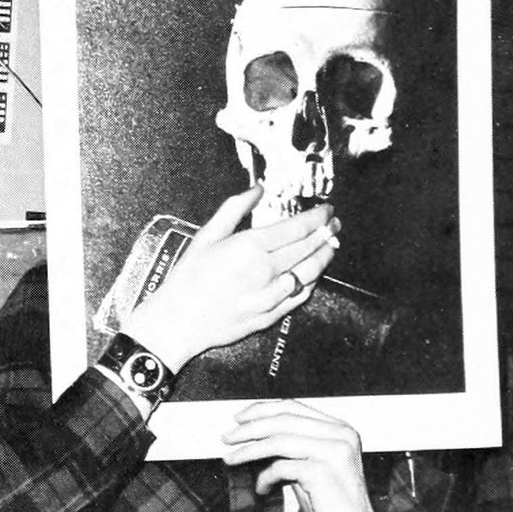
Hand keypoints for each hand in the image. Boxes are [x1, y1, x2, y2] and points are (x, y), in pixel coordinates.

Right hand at [127, 186, 339, 372]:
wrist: (178, 322)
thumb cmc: (188, 278)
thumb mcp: (207, 235)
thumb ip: (235, 208)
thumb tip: (258, 189)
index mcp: (250, 247)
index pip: (297, 228)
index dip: (317, 218)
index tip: (326, 210)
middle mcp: (265, 271)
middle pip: (308, 249)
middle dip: (325, 234)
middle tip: (334, 225)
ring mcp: (270, 296)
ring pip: (310, 273)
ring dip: (324, 257)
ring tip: (331, 246)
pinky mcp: (270, 316)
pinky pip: (299, 296)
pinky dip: (311, 282)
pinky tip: (313, 274)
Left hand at [221, 399, 408, 511]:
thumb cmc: (329, 505)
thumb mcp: (309, 467)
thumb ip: (291, 447)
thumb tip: (254, 434)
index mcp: (339, 429)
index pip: (293, 407)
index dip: (262, 410)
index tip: (239, 418)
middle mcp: (341, 435)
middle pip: (283, 420)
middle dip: (249, 428)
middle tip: (227, 438)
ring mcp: (334, 452)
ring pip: (279, 440)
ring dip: (249, 450)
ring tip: (232, 459)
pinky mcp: (324, 472)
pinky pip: (282, 467)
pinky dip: (265, 477)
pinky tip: (262, 489)